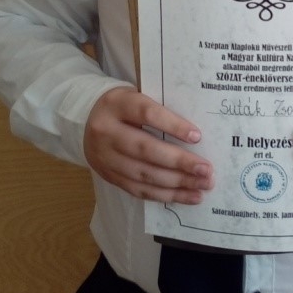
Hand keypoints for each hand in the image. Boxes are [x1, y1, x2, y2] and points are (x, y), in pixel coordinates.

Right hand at [83, 87, 213, 203]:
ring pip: (144, 174)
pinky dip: (166, 195)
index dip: (173, 125)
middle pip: (146, 149)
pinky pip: (139, 190)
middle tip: (206, 170)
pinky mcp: (109, 177)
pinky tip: (187, 196)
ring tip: (202, 185)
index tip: (197, 136)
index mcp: (117, 105)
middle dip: (180, 162)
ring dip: (177, 183)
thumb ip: (160, 110)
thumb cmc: (125, 107)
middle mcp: (107, 132)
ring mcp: (106, 157)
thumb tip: (197, 134)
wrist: (86, 121)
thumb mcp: (137, 97)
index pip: (147, 114)